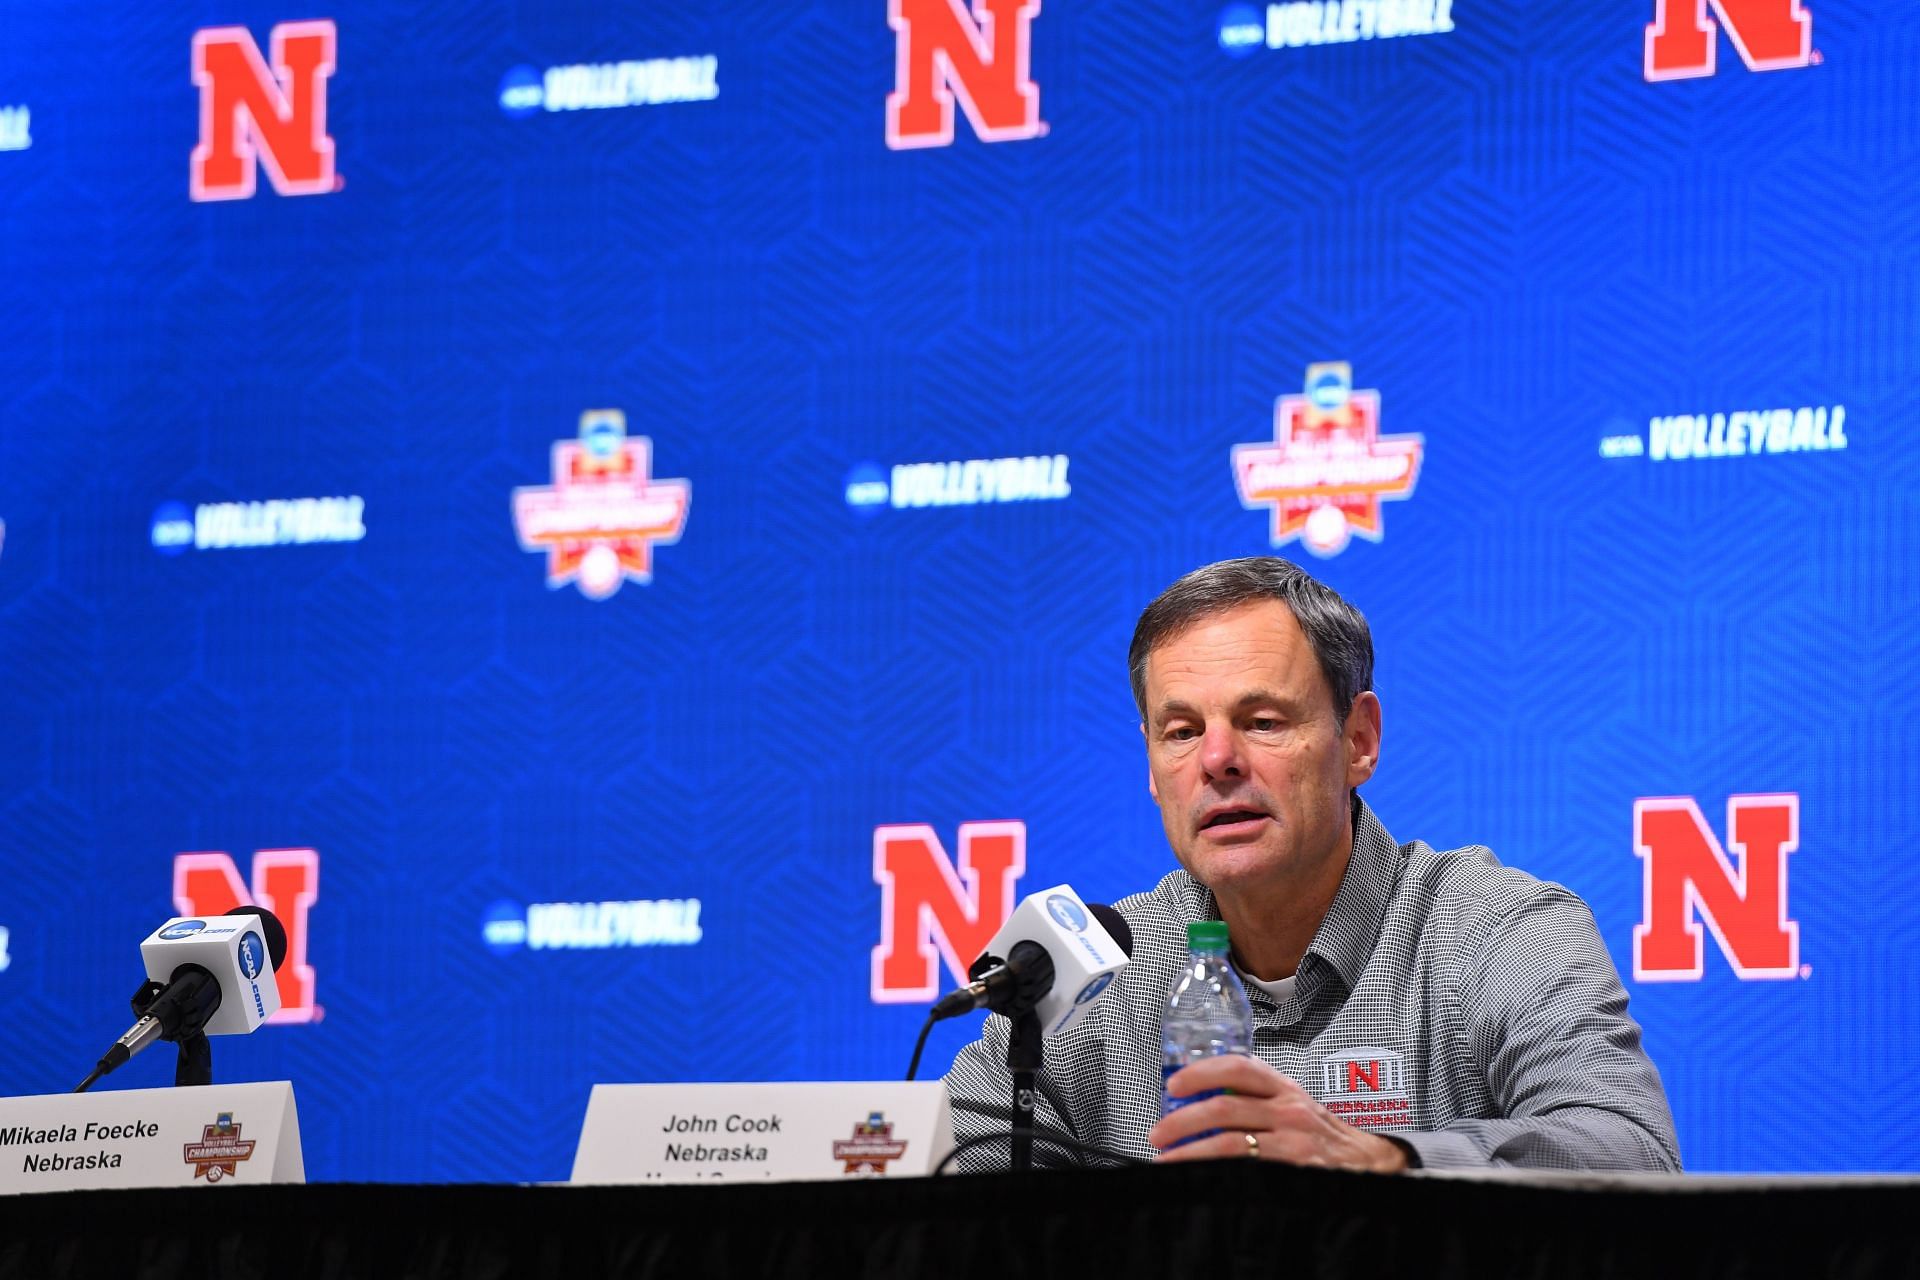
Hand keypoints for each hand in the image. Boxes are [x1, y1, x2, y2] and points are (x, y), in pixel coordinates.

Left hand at [1147, 1054, 1408, 1172]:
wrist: (1367, 1163)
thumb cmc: (1320, 1132)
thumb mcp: (1291, 1102)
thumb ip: (1254, 1095)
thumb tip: (1202, 1094)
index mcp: (1283, 1088)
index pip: (1237, 1067)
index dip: (1200, 1073)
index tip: (1173, 1086)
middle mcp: (1288, 1111)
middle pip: (1224, 1108)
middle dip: (1182, 1121)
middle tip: (1158, 1133)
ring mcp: (1293, 1142)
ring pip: (1230, 1144)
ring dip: (1191, 1152)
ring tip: (1168, 1159)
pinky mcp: (1296, 1172)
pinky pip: (1248, 1172)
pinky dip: (1218, 1175)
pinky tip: (1200, 1179)